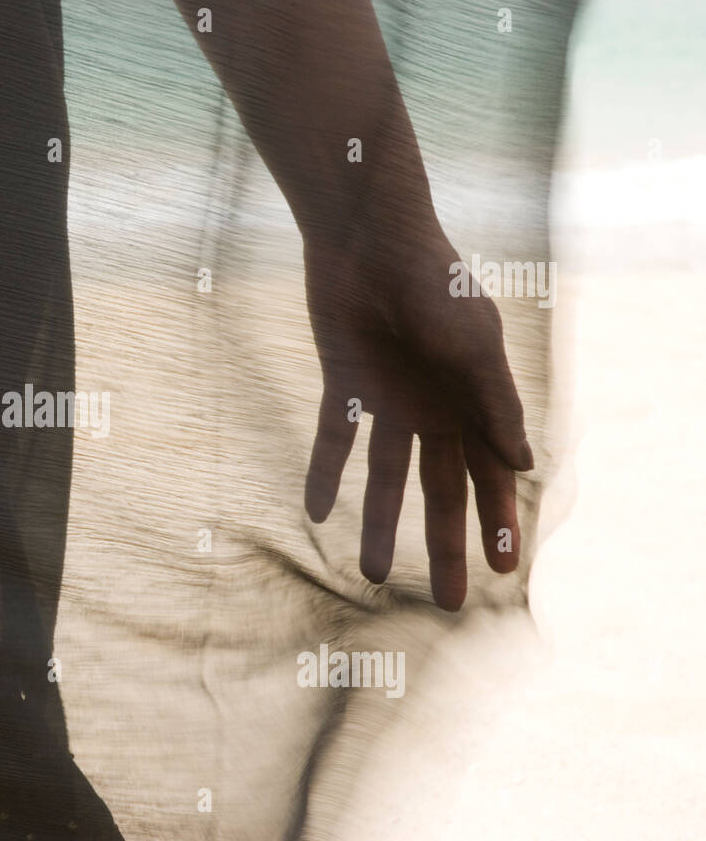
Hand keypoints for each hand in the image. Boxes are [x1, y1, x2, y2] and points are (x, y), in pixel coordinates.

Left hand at [301, 218, 533, 610]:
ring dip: (381, 524)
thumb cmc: (435, 285)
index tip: (504, 573)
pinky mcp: (343, 386)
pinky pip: (335, 440)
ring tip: (373, 575)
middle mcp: (433, 409)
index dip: (499, 524)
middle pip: (442, 491)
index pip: (491, 478)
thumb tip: (523, 466)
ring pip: (385, 478)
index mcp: (475, 402)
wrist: (370, 239)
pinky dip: (325, 475)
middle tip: (451, 601)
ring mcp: (388, 401)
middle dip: (446, 545)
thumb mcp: (474, 348)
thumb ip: (494, 406)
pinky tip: (318, 514)